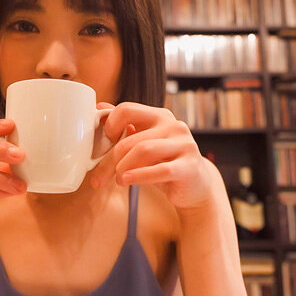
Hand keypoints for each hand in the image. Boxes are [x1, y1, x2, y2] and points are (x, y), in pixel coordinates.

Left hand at [91, 102, 219, 216]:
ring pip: (143, 150)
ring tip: (119, 180)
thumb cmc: (164, 164)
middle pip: (130, 138)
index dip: (109, 127)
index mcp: (159, 116)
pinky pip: (160, 170)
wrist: (195, 188)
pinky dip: (140, 176)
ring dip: (123, 168)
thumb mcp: (143, 144)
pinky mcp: (190, 166)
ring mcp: (184, 144)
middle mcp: (174, 125)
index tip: (104, 146)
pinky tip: (127, 180)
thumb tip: (100, 108)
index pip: (126, 110)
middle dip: (110, 160)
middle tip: (100, 177)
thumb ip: (124, 126)